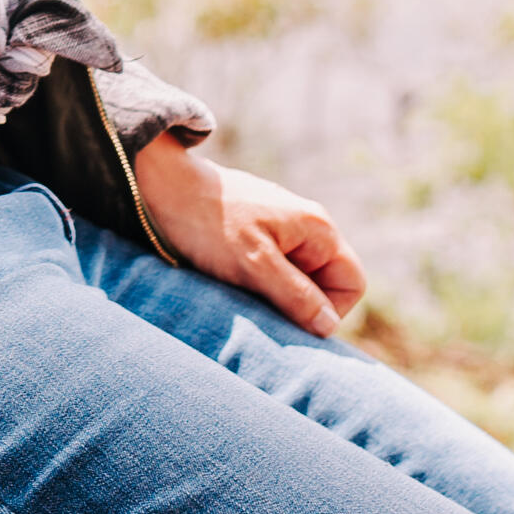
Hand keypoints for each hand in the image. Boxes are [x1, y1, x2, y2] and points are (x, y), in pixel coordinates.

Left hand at [131, 136, 366, 338]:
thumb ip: (295, 295)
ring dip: (274, 295)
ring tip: (242, 291)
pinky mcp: (256, 236)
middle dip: (298, 304)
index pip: (351, 283)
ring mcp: (281, 230)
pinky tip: (231, 281)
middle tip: (261, 306)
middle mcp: (306, 227)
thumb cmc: (207, 222)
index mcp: (317, 228)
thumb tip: (329, 327)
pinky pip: (273, 271)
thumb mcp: (254, 264)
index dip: (330, 309)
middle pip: (325, 284)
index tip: (291, 316)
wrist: (161, 187)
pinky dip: (257, 283)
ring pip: (296, 281)